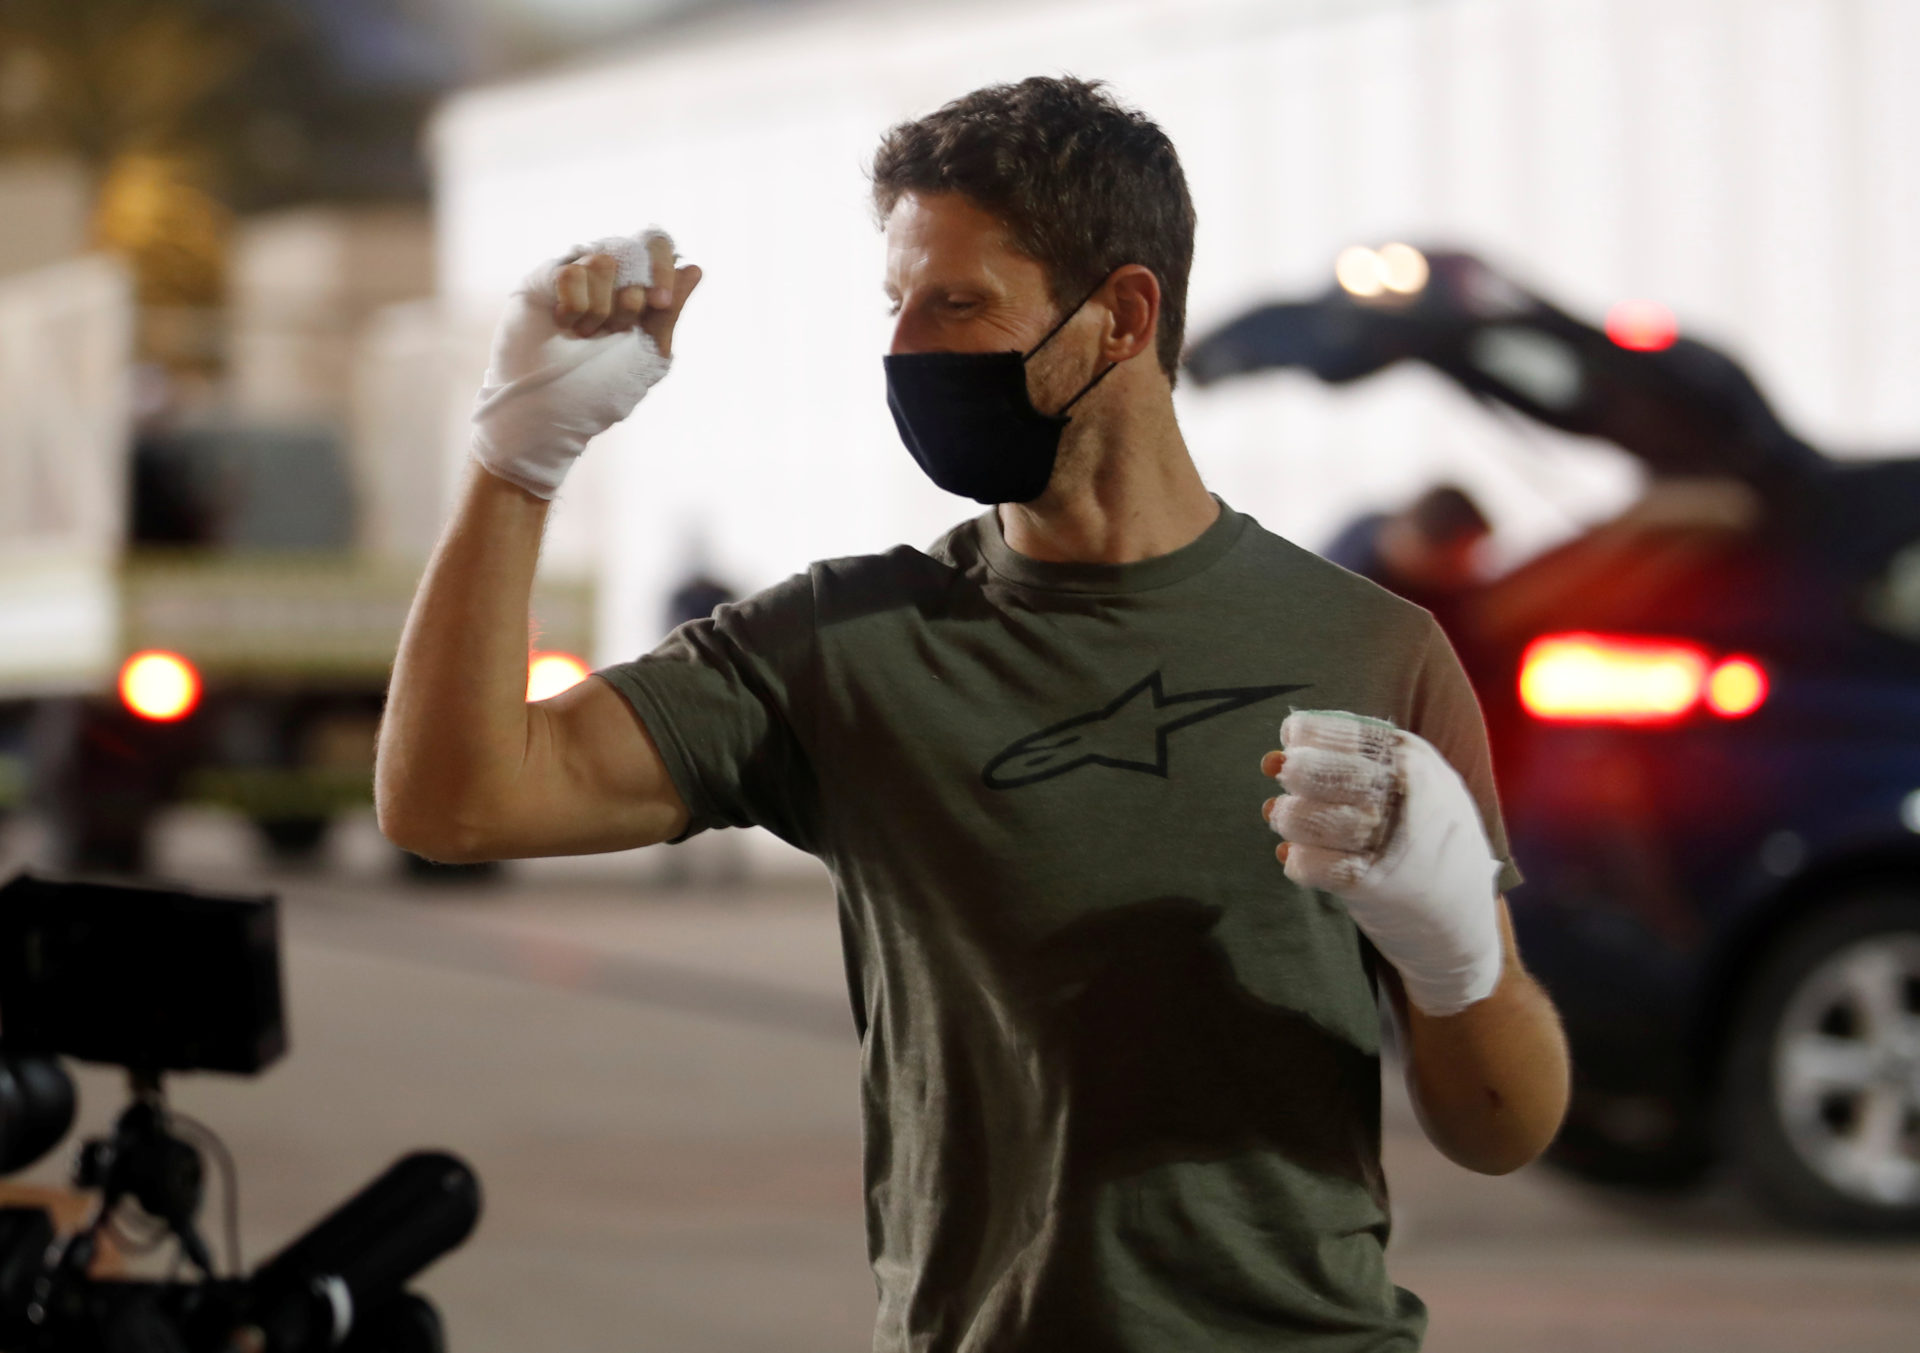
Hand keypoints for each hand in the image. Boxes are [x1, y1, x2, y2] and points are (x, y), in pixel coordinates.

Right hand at [471, 229, 702, 498]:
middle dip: (632, 298)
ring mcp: (578, 274)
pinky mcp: (545, 278)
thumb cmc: (601, 389)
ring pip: (603, 259)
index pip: (659, 246)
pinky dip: (574, 306)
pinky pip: (572, 271)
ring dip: (600, 309)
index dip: (662, 267)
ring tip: (585, 335)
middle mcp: (611, 276)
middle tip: (616, 330)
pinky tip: (565, 326)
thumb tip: (694, 267)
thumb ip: (669, 313)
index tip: (660, 303)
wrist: (552, 409)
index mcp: (640, 289)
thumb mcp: (648, 355)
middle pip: (635, 247)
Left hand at [1260, 710, 1502, 1015]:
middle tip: (1286, 778)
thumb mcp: (1416, 787)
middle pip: (1331, 775)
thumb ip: (1352, 767)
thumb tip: (1270, 760)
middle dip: (1299, 773)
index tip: (1293, 738)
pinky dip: (1298, 861)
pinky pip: (1315, 865)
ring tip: (1286, 820)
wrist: (1462, 916)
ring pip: (1316, 820)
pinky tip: (1297, 858)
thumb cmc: (1425, 838)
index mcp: (1418, 764)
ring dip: (1290, 818)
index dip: (1313, 733)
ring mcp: (1392, 844)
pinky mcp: (1374, 887)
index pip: (1355, 735)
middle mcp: (1408, 800)